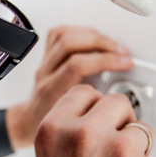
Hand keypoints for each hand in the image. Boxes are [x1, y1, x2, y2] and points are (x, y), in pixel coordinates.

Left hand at [6, 26, 132, 148]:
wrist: (31, 121)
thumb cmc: (53, 125)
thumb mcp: (78, 123)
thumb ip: (97, 109)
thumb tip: (124, 98)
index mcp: (52, 91)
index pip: (77, 65)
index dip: (105, 60)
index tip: (124, 63)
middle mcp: (45, 73)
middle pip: (70, 43)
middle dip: (101, 43)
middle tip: (121, 52)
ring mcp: (43, 63)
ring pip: (64, 35)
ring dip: (92, 35)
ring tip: (111, 45)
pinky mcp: (45, 55)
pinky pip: (59, 33)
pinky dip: (80, 31)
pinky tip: (93, 38)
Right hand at [31, 85, 155, 156]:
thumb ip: (71, 138)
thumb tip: (102, 122)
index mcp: (54, 131)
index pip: (85, 92)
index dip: (95, 108)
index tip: (100, 117)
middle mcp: (86, 135)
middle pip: (118, 103)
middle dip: (119, 124)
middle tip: (112, 155)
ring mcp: (123, 153)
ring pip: (143, 133)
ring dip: (137, 153)